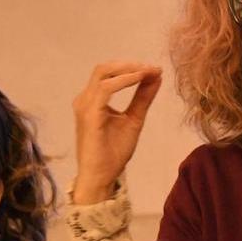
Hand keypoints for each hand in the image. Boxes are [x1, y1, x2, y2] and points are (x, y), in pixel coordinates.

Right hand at [71, 61, 162, 203]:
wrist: (101, 176)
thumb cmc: (113, 151)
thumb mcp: (134, 119)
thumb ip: (143, 98)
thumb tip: (155, 77)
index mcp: (94, 100)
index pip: (110, 74)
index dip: (132, 67)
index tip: (155, 69)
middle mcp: (86, 99)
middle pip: (104, 68)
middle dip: (130, 64)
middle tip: (152, 68)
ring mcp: (85, 106)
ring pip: (104, 74)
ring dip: (129, 70)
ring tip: (149, 72)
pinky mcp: (89, 115)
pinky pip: (105, 89)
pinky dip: (124, 81)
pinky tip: (139, 80)